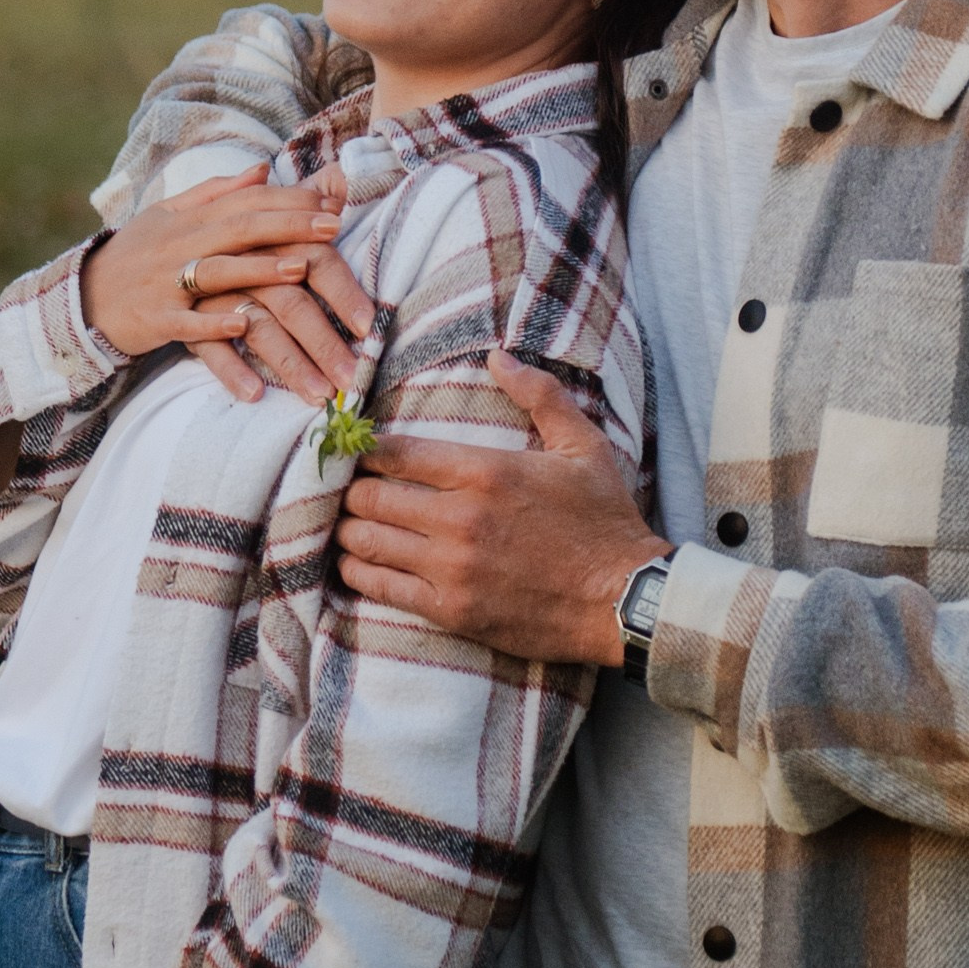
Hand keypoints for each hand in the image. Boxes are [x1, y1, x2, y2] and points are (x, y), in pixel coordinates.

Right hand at [80, 169, 368, 406]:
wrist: (84, 297)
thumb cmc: (138, 254)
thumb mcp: (170, 214)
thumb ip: (218, 192)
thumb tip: (264, 169)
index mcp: (190, 218)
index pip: (247, 201)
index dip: (289, 200)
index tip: (332, 204)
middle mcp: (181, 244)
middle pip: (241, 228)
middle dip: (289, 226)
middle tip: (333, 229)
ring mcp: (167, 281)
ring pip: (218, 270)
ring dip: (260, 269)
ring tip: (301, 270)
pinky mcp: (155, 319)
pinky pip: (187, 323)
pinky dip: (213, 326)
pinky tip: (242, 328)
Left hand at [335, 352, 666, 662]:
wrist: (623, 599)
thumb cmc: (604, 520)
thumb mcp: (583, 445)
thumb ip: (538, 394)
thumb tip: (498, 356)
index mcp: (485, 471)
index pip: (395, 451)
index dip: (363, 449)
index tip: (353, 449)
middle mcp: (460, 518)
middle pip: (369, 496)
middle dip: (350, 490)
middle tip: (346, 489)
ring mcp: (452, 568)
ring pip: (367, 541)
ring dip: (348, 530)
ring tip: (345, 523)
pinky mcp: (452, 611)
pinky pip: (381, 589)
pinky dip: (358, 574)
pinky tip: (354, 565)